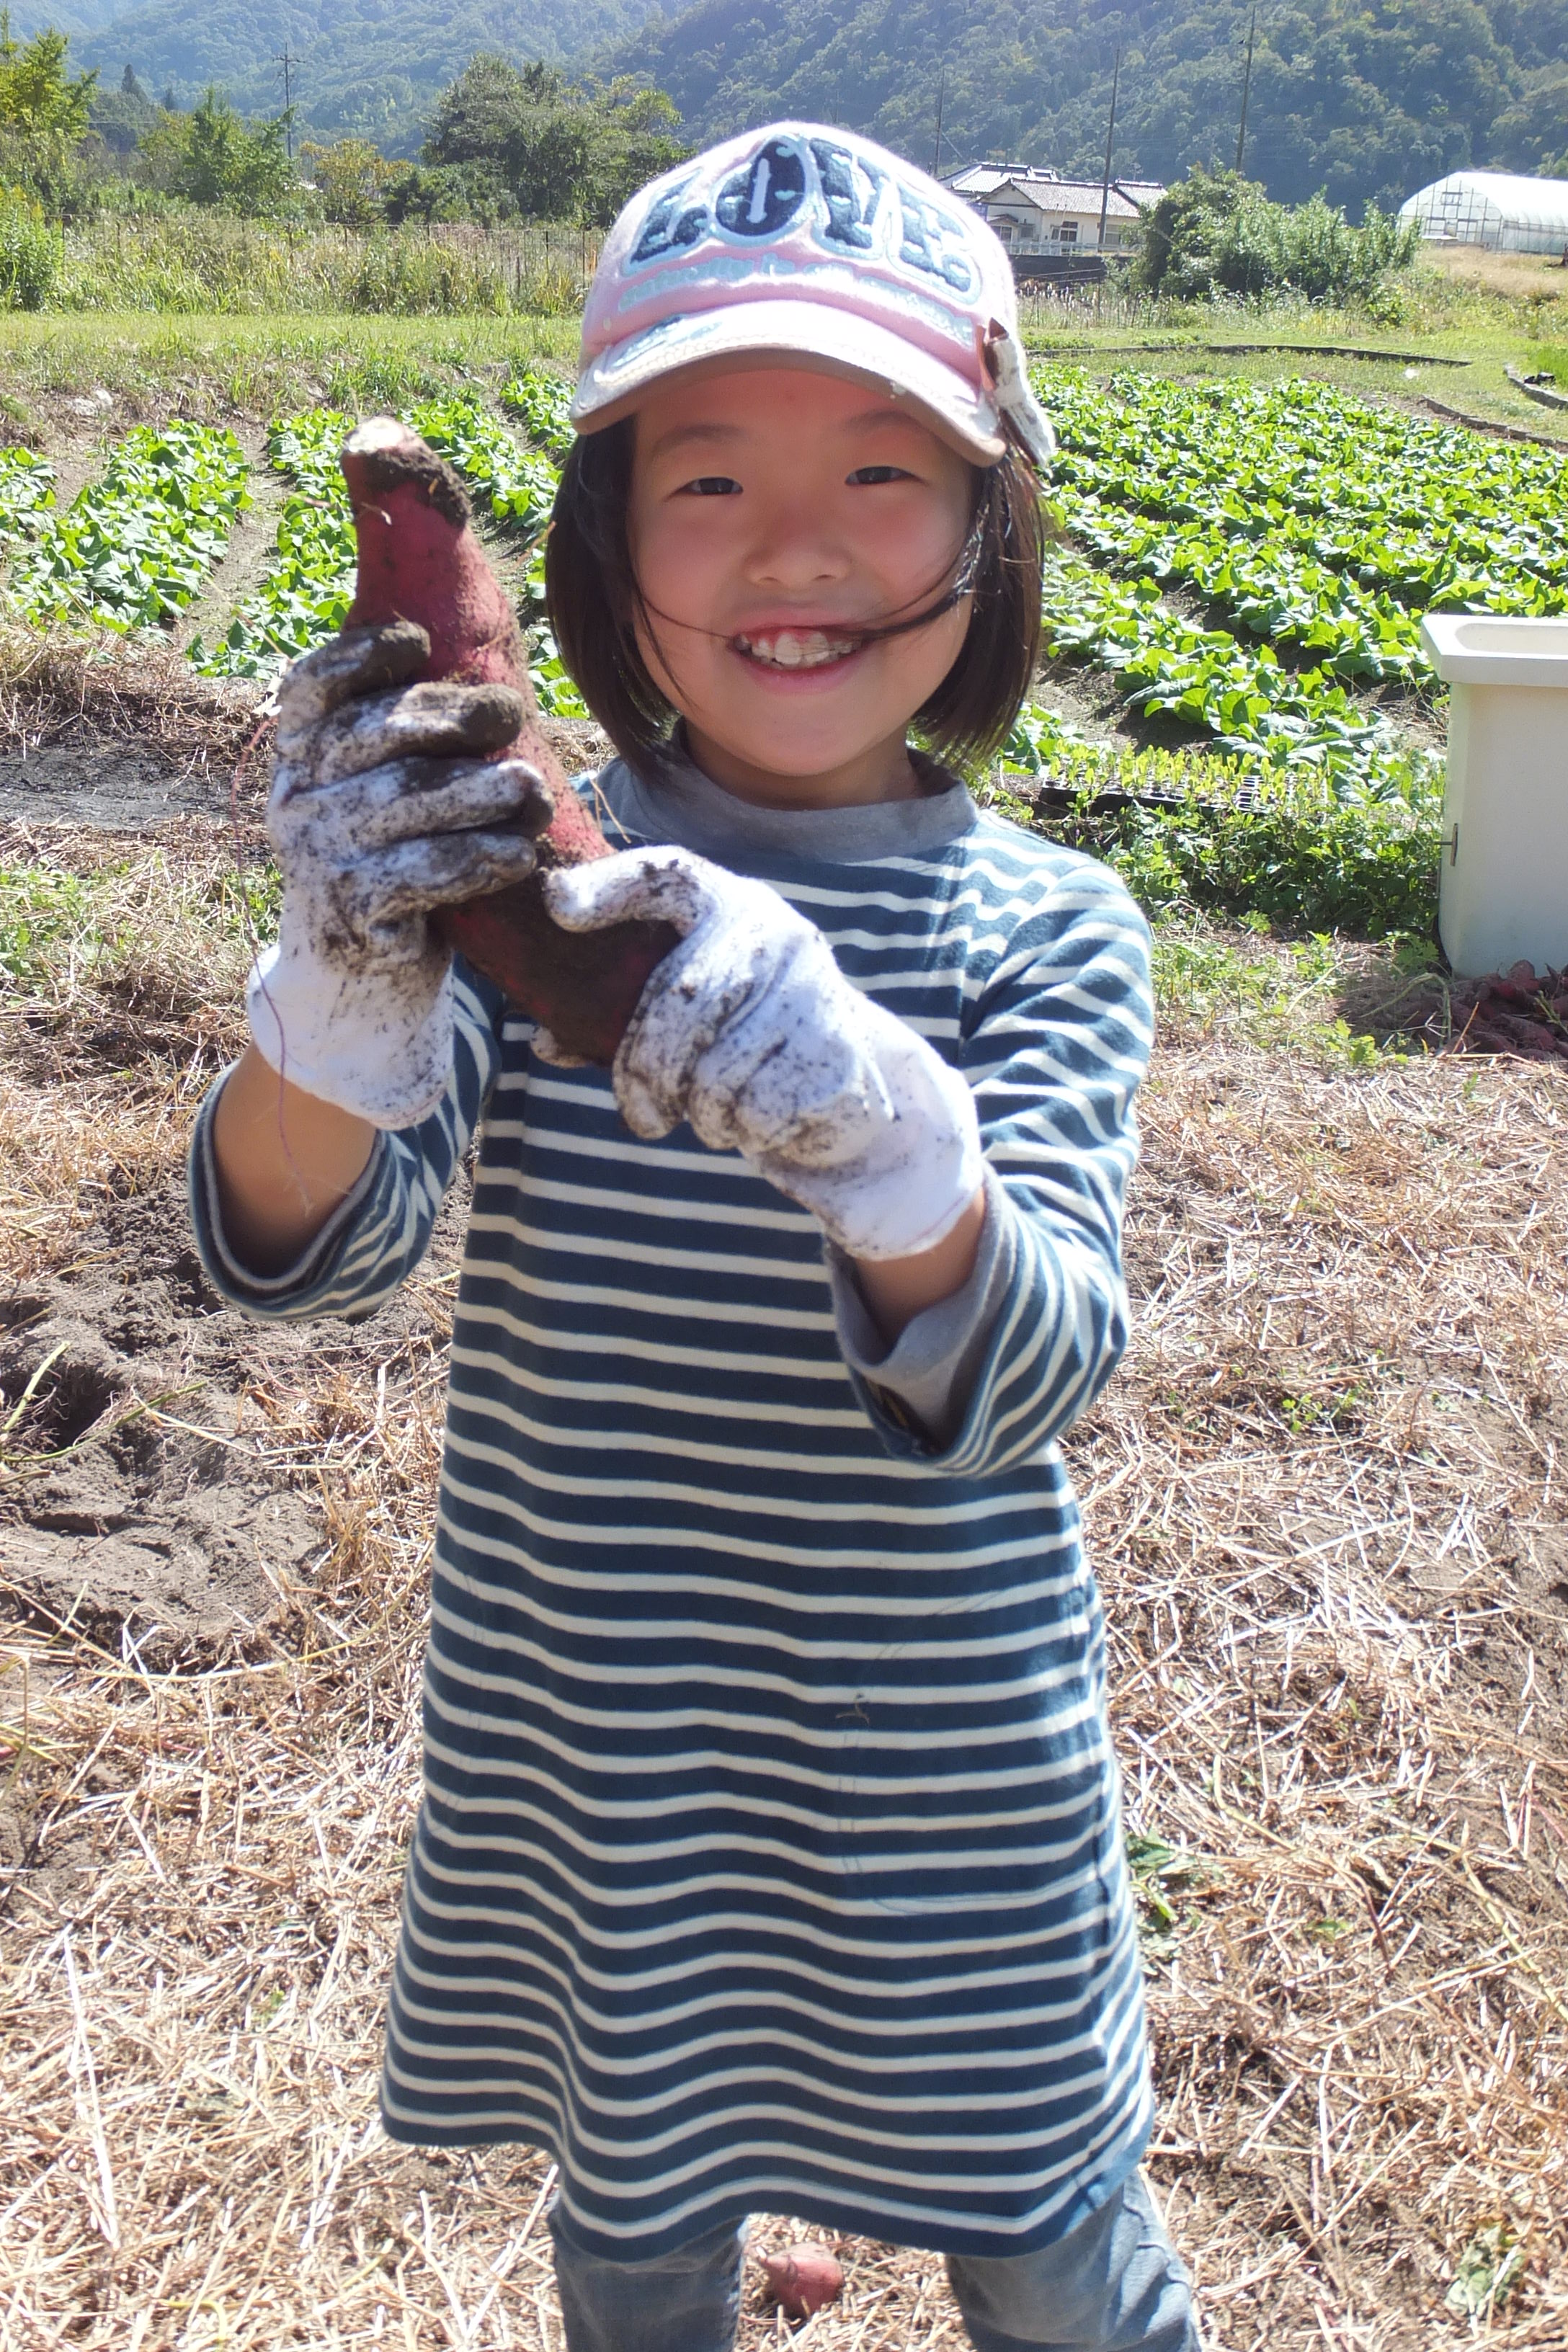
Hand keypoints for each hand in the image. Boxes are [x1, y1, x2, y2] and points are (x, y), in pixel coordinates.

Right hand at [251, 622, 552, 1125]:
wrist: (359, 984)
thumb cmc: (391, 869)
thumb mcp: (383, 801)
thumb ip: (407, 744)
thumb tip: (493, 684)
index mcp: (297, 757)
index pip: (312, 688)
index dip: (361, 656)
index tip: (421, 641)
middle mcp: (295, 800)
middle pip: (372, 736)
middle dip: (447, 718)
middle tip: (510, 715)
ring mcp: (316, 859)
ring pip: (404, 803)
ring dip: (478, 792)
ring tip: (532, 789)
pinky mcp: (349, 917)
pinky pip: (421, 876)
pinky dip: (475, 862)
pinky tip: (518, 855)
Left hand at [543, 847, 982, 1261]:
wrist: (850, 1080)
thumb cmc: (743, 1034)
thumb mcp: (691, 1008)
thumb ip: (621, 1014)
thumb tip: (545, 1041)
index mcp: (732, 907)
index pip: (668, 875)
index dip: (609, 886)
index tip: (558, 907)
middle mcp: (776, 935)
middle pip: (677, 1006)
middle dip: (645, 1075)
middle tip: (642, 1114)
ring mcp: (811, 992)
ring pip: (715, 1073)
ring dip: (701, 1113)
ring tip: (710, 1114)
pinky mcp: (835, 1053)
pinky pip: (758, 1111)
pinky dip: (746, 1131)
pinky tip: (756, 1120)